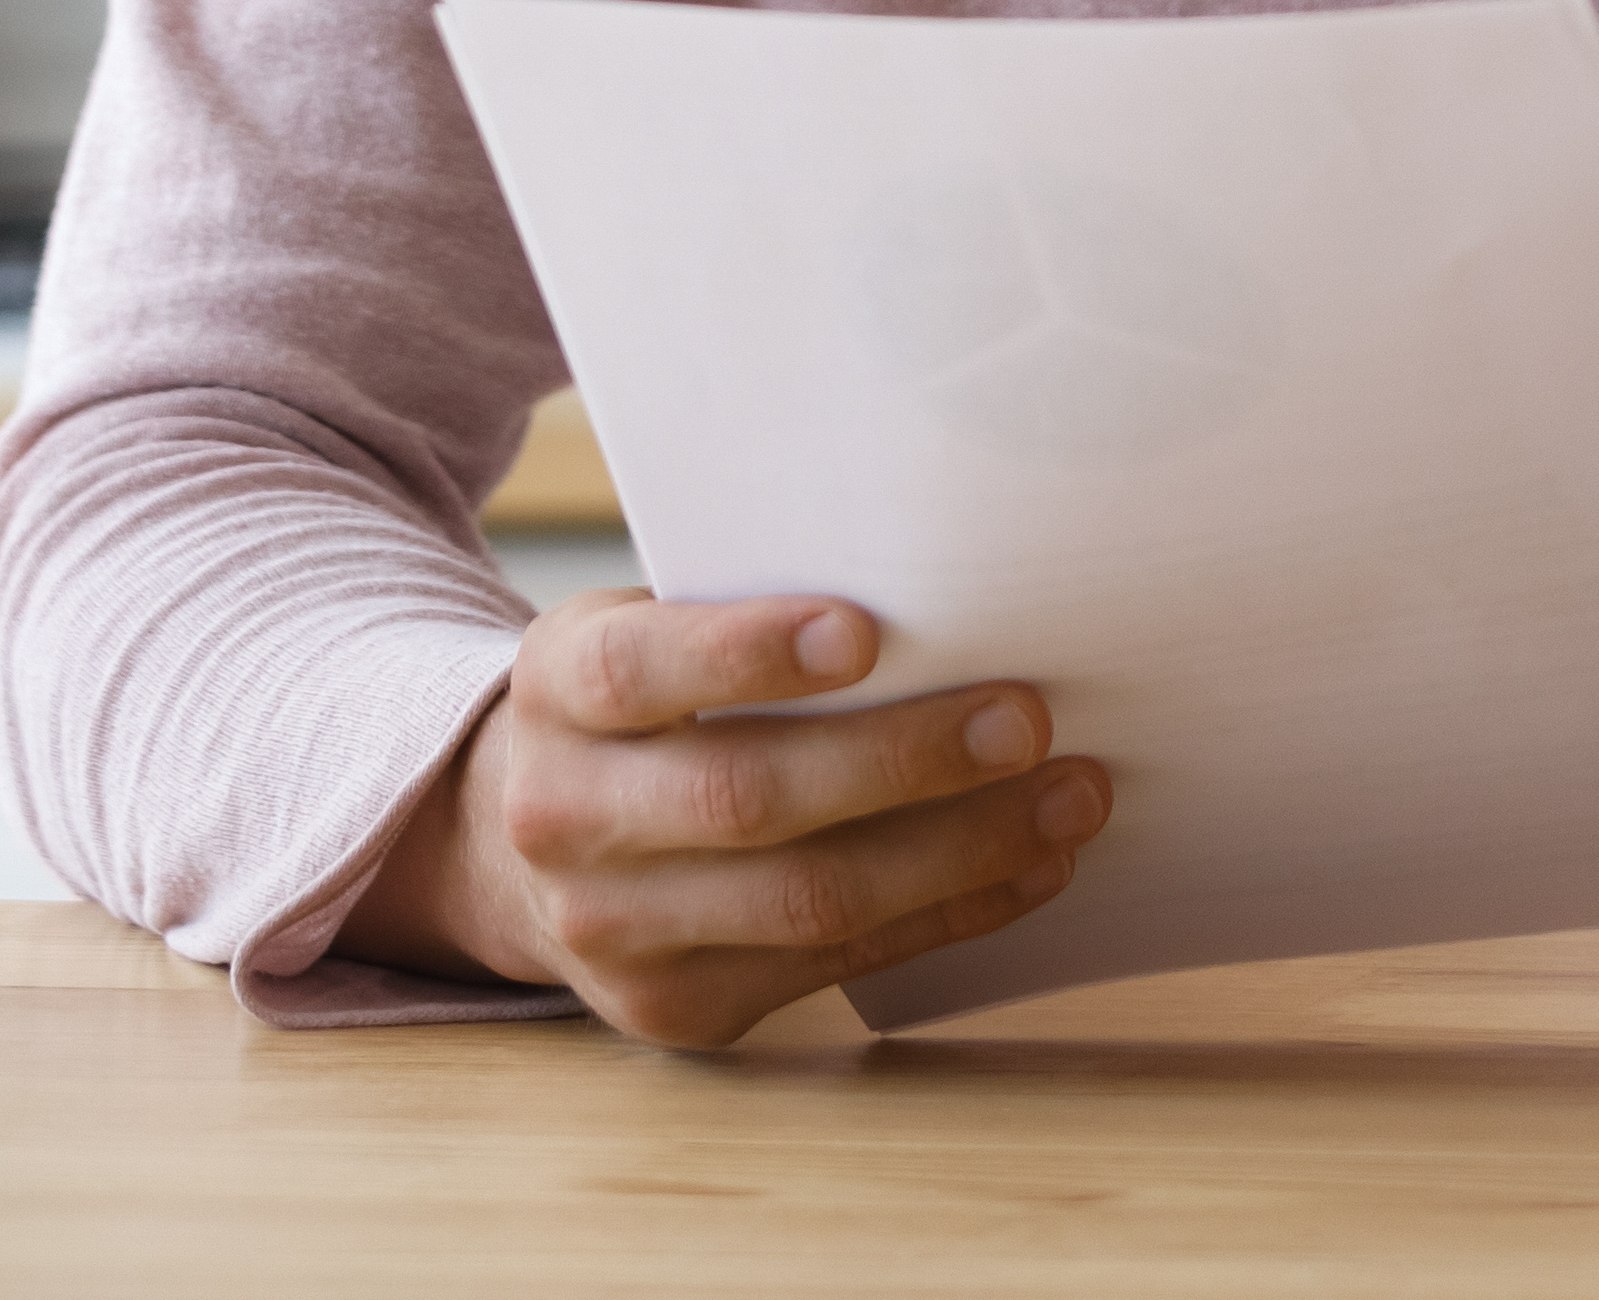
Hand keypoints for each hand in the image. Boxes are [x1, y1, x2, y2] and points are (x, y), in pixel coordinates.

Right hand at [343, 587, 1106, 1048]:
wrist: (528, 845)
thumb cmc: (651, 702)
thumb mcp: (656, 629)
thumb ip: (753, 613)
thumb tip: (956, 592)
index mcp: (557, 691)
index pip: (637, 671)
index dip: (746, 651)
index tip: (864, 631)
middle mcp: (563, 817)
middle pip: (742, 798)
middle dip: (904, 761)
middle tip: (1027, 720)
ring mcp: (610, 930)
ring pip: (804, 901)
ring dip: (959, 851)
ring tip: (1070, 797)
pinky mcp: (675, 1006)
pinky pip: (833, 964)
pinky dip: (950, 913)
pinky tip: (1033, 867)